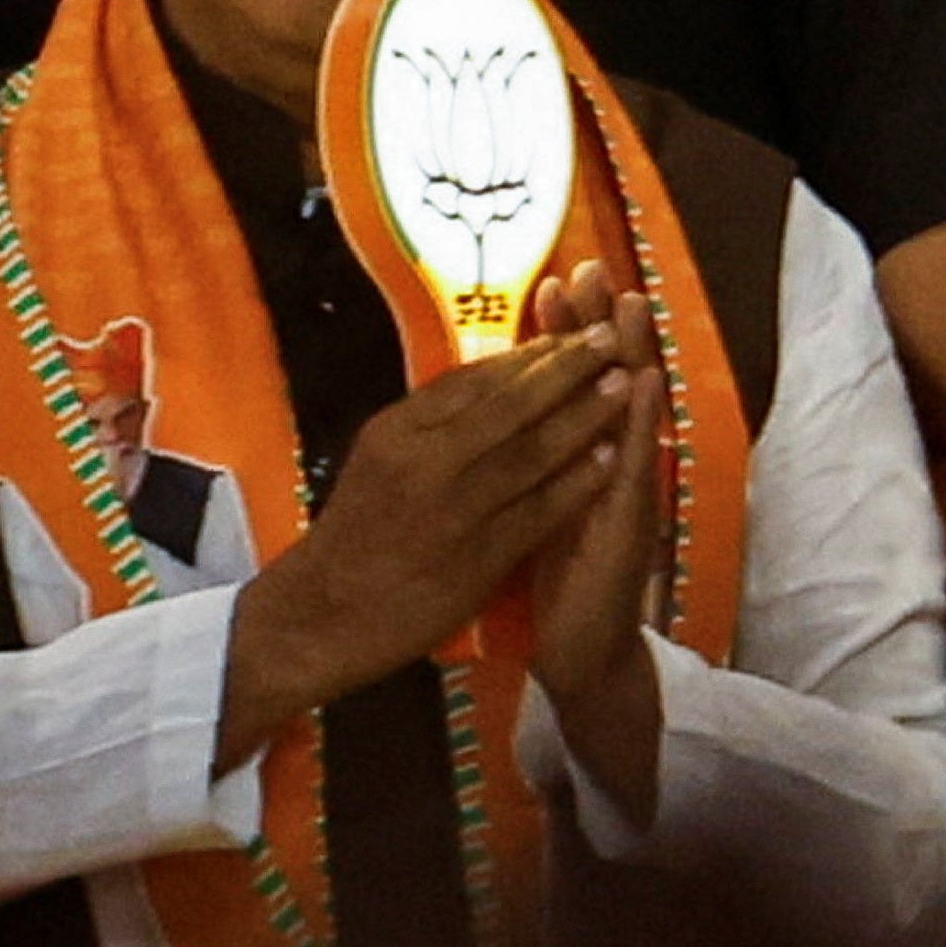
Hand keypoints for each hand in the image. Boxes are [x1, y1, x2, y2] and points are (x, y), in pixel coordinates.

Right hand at [228, 329, 631, 734]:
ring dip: (583, 415)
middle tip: (608, 338)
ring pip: (531, 451)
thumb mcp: (376, 461)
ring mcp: (453, 509)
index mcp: (395, 432)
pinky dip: (578, 482)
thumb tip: (484, 383)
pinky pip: (539, 509)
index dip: (527, 355)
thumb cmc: (355, 535)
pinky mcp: (477, 556)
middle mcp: (423, 461)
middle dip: (565, 368)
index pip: (471, 380)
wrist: (323, 613)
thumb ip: (427, 426)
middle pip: (508, 404)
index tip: (569, 333)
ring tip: (622, 386)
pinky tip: (610, 460)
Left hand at [517, 262, 668, 817]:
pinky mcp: (630, 524)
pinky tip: (643, 383)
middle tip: (591, 266)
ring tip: (628, 301)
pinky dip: (637, 421)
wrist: (578, 651)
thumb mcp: (526, 506)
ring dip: (629, 354)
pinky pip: (633, 465)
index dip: (559, 331)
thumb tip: (496, 409)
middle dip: (596, 322)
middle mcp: (606, 464)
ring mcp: (624, 490)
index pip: (566, 382)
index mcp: (572, 458)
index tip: (548, 280)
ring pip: (627, 411)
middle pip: (603, 379)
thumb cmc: (550, 578)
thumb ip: (524, 459)